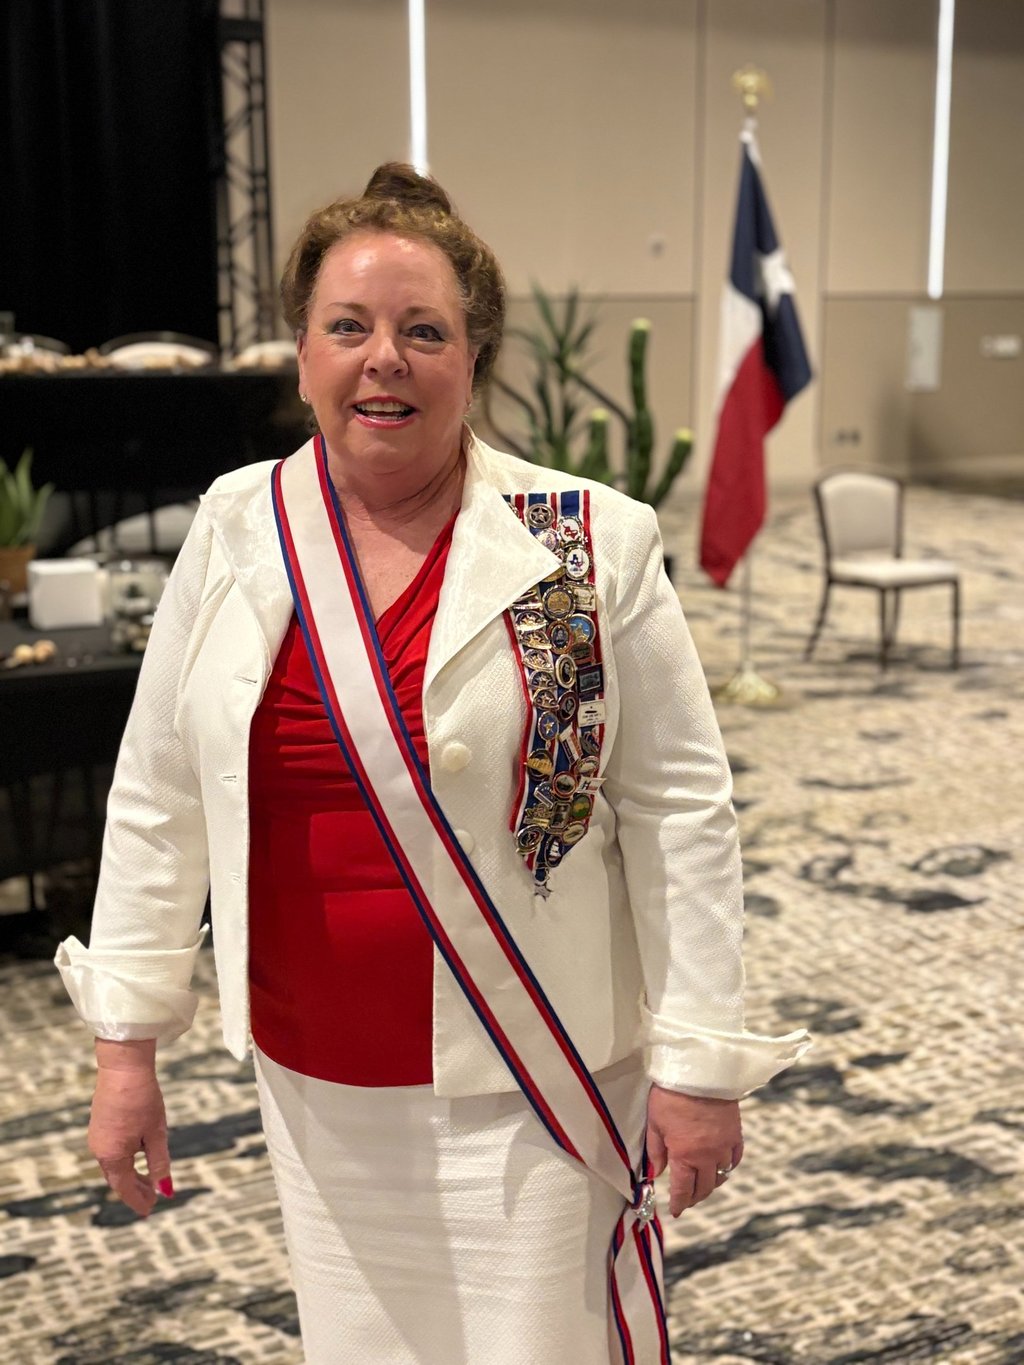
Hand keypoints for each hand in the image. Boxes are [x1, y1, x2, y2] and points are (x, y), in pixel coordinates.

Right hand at [89, 1039, 171, 1217]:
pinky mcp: (99, 1124)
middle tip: (153, 1198)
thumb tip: (165, 1189)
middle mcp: (99, 1150)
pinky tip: (137, 1158)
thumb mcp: (156, 1133)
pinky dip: (124, 1161)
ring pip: (113, 1165)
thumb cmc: (143, 1099)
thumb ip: (159, 1163)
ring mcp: (97, 1137)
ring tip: (148, 1181)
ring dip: (130, 1175)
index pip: (125, 1188)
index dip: (138, 1200)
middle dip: (135, 1190)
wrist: (123, 1067)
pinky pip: (110, 1152)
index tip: (150, 1210)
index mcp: (112, 1156)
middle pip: (117, 1179)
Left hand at [645, 1085, 743, 1217]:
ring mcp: (724, 1146)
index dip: (679, 1203)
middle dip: (694, 1198)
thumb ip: (656, 1150)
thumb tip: (657, 1171)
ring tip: (701, 1185)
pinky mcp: (735, 1134)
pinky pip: (735, 1159)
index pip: (683, 1189)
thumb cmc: (672, 1095)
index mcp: (685, 1156)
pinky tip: (721, 1167)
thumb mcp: (655, 1123)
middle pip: (704, 1187)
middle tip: (686, 1200)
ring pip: (721, 1176)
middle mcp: (708, 1156)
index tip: (675, 1210)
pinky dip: (728, 1168)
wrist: (700, 1071)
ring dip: (710, 1184)